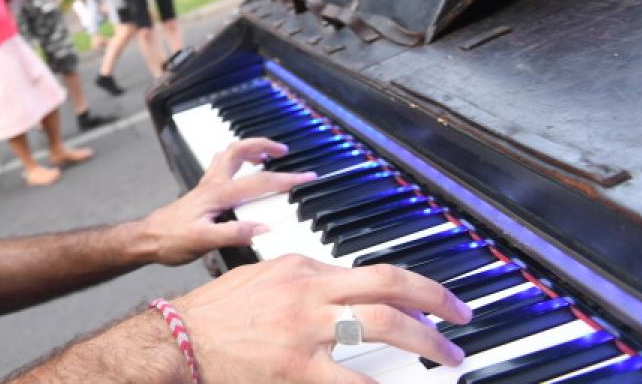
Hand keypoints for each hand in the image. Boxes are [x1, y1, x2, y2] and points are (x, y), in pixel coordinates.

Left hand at [141, 138, 313, 265]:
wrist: (148, 239)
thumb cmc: (171, 240)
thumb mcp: (203, 242)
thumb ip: (233, 234)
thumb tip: (263, 228)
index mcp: (217, 194)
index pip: (258, 182)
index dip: (286, 179)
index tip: (307, 177)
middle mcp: (212, 184)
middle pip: (239, 150)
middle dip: (263, 145)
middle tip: (283, 150)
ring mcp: (207, 185)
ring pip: (229, 154)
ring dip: (250, 148)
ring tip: (268, 153)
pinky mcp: (203, 192)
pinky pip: (223, 165)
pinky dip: (238, 159)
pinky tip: (245, 170)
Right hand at [173, 255, 471, 381]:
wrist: (178, 340)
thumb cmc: (215, 314)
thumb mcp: (260, 277)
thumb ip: (302, 281)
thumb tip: (340, 291)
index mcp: (302, 267)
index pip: (371, 271)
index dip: (411, 289)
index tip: (433, 305)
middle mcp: (309, 291)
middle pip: (389, 285)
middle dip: (436, 301)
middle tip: (462, 317)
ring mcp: (306, 329)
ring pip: (384, 325)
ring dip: (427, 342)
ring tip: (449, 360)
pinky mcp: (297, 367)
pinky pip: (354, 379)